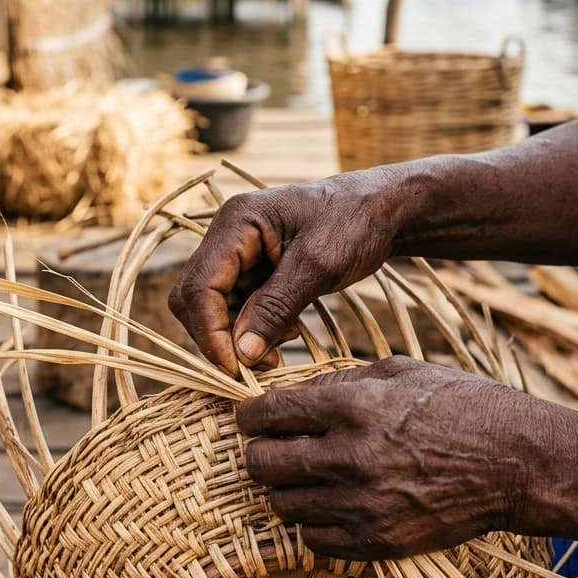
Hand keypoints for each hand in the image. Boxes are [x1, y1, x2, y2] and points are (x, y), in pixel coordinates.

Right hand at [169, 172, 403, 373]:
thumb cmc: (355, 223)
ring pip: (214, 308)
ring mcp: (239, 252)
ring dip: (239, 336)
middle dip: (219, 336)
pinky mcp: (253, 269)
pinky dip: (254, 328)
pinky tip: (287, 332)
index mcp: (237, 222)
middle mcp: (228, 235)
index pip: (200, 286)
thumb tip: (242, 354)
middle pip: (195, 298)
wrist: (383, 209)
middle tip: (257, 364)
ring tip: (280, 349)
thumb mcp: (318, 266)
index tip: (235, 368)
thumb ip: (276, 308)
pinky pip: (238, 307)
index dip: (210, 332)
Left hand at [237, 357, 545, 560]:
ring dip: (286, 490)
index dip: (249, 416)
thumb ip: (341, 380)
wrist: (519, 463)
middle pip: (261, 464)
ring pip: (280, 506)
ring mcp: (363, 505)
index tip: (250, 418)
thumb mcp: (403, 371)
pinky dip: (312, 524)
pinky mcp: (378, 542)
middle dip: (259, 453)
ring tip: (307, 478)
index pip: (268, 414)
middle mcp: (351, 457)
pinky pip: (312, 541)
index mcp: (355, 407)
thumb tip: (292, 392)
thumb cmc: (465, 407)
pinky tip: (331, 506)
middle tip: (274, 449)